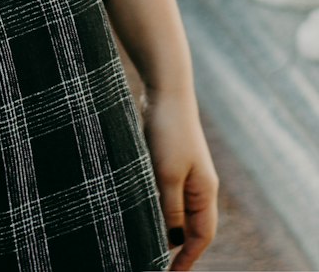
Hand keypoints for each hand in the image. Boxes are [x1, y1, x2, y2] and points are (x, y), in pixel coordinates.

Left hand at [142, 87, 218, 268]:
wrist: (166, 89)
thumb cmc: (169, 131)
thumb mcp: (167, 174)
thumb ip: (170, 208)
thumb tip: (172, 239)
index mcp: (204, 191)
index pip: (201, 236)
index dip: (188, 259)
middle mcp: (199, 185)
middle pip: (191, 226)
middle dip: (176, 248)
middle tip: (154, 263)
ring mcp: (186, 171)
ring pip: (177, 209)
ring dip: (164, 226)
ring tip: (143, 241)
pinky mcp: (170, 160)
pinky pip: (167, 192)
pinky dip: (157, 205)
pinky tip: (139, 208)